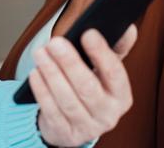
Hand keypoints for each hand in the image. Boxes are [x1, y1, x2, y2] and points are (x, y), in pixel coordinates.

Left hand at [30, 26, 136, 146]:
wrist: (75, 123)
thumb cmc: (91, 87)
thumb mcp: (105, 70)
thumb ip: (116, 47)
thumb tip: (128, 29)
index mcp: (121, 95)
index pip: (115, 73)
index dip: (102, 53)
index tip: (88, 33)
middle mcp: (107, 114)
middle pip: (88, 88)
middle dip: (70, 63)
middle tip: (55, 42)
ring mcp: (86, 127)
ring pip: (67, 100)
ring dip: (52, 74)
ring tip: (40, 53)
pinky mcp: (65, 134)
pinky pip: (51, 111)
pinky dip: (42, 91)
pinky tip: (35, 73)